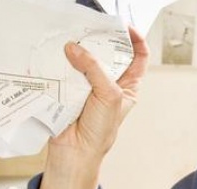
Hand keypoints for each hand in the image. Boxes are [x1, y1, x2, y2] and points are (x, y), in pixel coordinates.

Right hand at [40, 27, 148, 188]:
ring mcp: (88, 86)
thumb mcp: (109, 95)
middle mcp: (109, 84)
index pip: (138, 56)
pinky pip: (65, 70)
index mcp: (128, 86)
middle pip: (108, 53)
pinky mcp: (69, 89)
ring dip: (78, 51)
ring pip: (85, 59)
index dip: (135, 39)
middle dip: (100, 41)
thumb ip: (95, 69)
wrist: (75, 152)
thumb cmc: (100, 131)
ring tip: (72, 41)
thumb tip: (75, 49)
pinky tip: (58, 56)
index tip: (124, 28)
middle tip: (90, 30)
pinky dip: (61, 62)